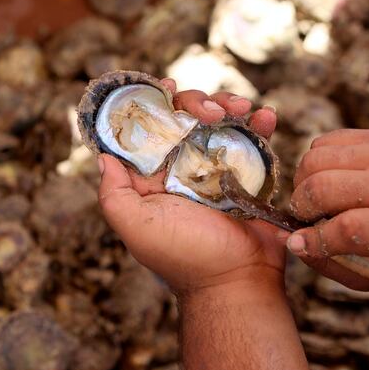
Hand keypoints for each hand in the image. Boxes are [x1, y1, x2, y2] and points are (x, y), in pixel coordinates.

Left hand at [97, 81, 283, 295]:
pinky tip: (266, 116)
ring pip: (220, 122)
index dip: (152, 103)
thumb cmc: (185, 257)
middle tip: (212, 110)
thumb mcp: (136, 228)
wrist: (237, 281)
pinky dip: (260, 123)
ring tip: (243, 108)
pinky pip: (253, 140)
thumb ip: (113, 194)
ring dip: (230, 104)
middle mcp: (183, 169)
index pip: (147, 130)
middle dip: (198, 102)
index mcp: (154, 177)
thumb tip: (103, 156)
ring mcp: (217, 169)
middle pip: (186, 117)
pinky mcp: (248, 174)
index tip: (165, 87)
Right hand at [285, 129, 368, 289]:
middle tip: (306, 218)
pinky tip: (327, 179)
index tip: (299, 243)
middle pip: (324, 188)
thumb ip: (333, 263)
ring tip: (314, 199)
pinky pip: (324, 142)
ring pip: (315, 158)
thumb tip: (292, 243)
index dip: (315, 238)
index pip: (347, 227)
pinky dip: (315, 162)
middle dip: (302, 207)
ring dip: (303, 182)